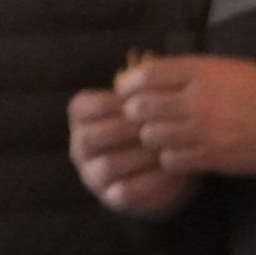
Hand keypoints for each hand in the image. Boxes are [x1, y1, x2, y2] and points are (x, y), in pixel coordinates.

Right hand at [69, 84, 199, 215]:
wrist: (169, 169)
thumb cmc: (156, 126)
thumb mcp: (149, 104)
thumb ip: (144, 85)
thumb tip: (148, 56)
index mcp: (83, 118)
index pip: (84, 107)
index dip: (114, 103)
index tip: (143, 101)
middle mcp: (80, 147)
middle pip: (89, 137)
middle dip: (125, 130)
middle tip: (159, 125)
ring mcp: (93, 175)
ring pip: (107, 165)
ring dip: (140, 156)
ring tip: (169, 148)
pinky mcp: (112, 198)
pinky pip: (125, 193)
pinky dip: (151, 182)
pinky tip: (174, 172)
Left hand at [114, 53, 255, 178]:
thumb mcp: (228, 67)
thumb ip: (192, 71)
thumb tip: (156, 74)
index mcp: (200, 72)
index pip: (145, 75)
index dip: (130, 85)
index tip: (130, 91)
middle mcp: (196, 100)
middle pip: (141, 107)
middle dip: (136, 113)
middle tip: (143, 117)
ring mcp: (202, 130)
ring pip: (152, 136)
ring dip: (153, 137)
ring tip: (163, 137)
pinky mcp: (210, 156)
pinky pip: (171, 160)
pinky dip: (170, 158)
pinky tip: (181, 154)